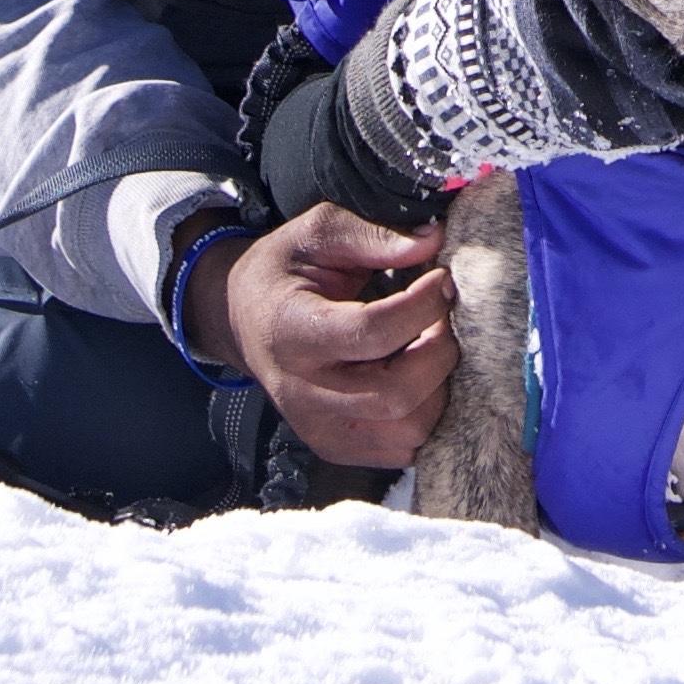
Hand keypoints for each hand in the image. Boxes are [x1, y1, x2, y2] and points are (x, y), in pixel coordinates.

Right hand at [192, 200, 453, 467]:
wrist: (242, 320)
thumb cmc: (283, 272)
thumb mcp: (316, 233)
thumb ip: (373, 236)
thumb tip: (432, 242)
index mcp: (292, 332)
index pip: (372, 333)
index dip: (422, 306)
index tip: (440, 279)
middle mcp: (302, 392)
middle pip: (397, 394)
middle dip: (439, 351)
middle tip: (442, 316)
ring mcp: (318, 429)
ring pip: (408, 430)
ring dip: (437, 385)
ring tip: (429, 344)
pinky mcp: (336, 448)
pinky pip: (403, 449)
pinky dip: (425, 413)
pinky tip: (417, 375)